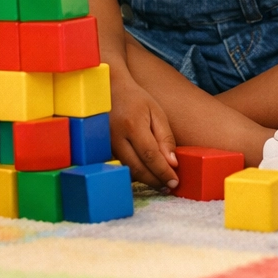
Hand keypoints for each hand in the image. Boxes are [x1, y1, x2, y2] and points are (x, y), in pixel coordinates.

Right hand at [109, 73, 177, 189]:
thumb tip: (172, 163)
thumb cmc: (136, 100)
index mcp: (133, 125)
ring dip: (145, 180)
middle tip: (169, 187)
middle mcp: (117, 137)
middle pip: (137, 168)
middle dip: (155, 180)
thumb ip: (165, 138)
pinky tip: (145, 174)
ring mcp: (107, 144)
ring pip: (128, 170)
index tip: (175, 182)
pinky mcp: (103, 149)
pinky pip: (120, 166)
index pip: (150, 155)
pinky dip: (134, 173)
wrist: (110, 89)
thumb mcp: (156, 113)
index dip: (163, 172)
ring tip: (160, 183)